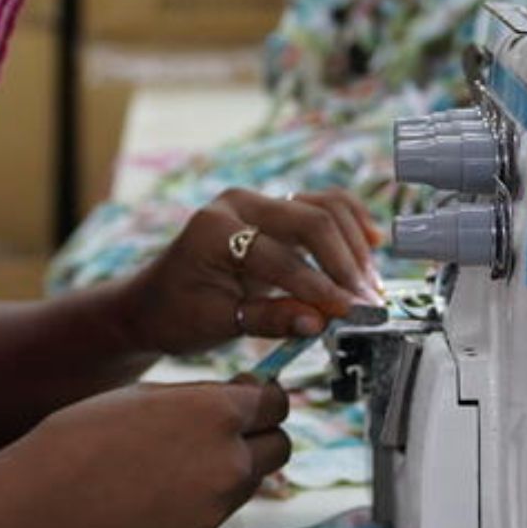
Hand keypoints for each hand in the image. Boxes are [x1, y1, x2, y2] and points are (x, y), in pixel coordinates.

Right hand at [7, 379, 292, 527]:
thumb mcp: (152, 394)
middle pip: (280, 444)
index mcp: (218, 412)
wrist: (49, 499)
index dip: (264, 397)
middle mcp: (229, 460)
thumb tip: (245, 397)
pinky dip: (207, 494)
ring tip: (184, 457)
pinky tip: (164, 485)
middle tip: (227, 428)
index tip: (248, 397)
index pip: (276, 402)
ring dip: (236, 464)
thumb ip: (206, 398)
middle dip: (261, 434)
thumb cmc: (88, 435)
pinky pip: (221, 506)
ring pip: (253, 478)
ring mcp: (217, 503)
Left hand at [119, 188, 384, 355]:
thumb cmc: (176, 314)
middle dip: (344, 264)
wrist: (154, 303)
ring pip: (325, 207)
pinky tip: (372, 246)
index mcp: (215, 228)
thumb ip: (268, 319)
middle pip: (311, 220)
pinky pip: (323, 207)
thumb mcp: (216, 324)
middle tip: (367, 303)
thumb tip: (319, 321)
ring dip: (354, 246)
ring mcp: (260, 203)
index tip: (348, 314)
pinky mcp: (277, 211)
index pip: (280, 257)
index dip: (318, 287)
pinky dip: (351, 226)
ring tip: (370, 287)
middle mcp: (240, 204)